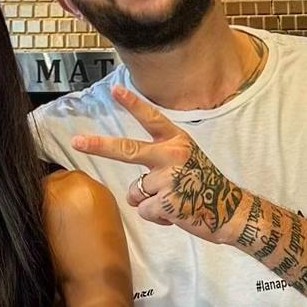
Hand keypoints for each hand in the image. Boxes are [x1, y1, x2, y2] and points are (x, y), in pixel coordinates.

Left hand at [70, 86, 243, 242]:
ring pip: (135, 191)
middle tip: (76, 141)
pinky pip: (144, 210)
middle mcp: (172, 155)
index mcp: (177, 141)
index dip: (132, 104)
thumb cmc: (204, 186)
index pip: (152, 119)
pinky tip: (176, 213)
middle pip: (127, 150)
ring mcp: (169, 178)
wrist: (230, 210)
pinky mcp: (166, 202)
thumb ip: (158, 162)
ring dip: (148, 201)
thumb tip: (134, 187)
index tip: (114, 90)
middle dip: (99, 146)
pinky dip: (156, 217)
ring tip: (173, 201)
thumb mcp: (186, 161)